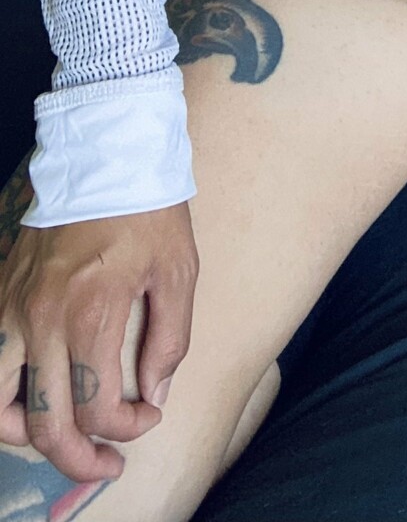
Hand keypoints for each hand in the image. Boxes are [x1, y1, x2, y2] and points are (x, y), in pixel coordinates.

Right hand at [0, 198, 197, 483]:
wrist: (106, 151)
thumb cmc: (149, 210)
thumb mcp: (180, 270)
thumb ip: (169, 339)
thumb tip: (154, 394)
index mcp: (91, 313)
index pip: (97, 408)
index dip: (127, 428)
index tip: (149, 417)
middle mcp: (42, 320)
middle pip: (44, 424)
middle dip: (78, 459)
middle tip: (107, 464)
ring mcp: (12, 309)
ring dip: (27, 434)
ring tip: (62, 438)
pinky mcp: (0, 296)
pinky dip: (3, 396)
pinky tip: (33, 400)